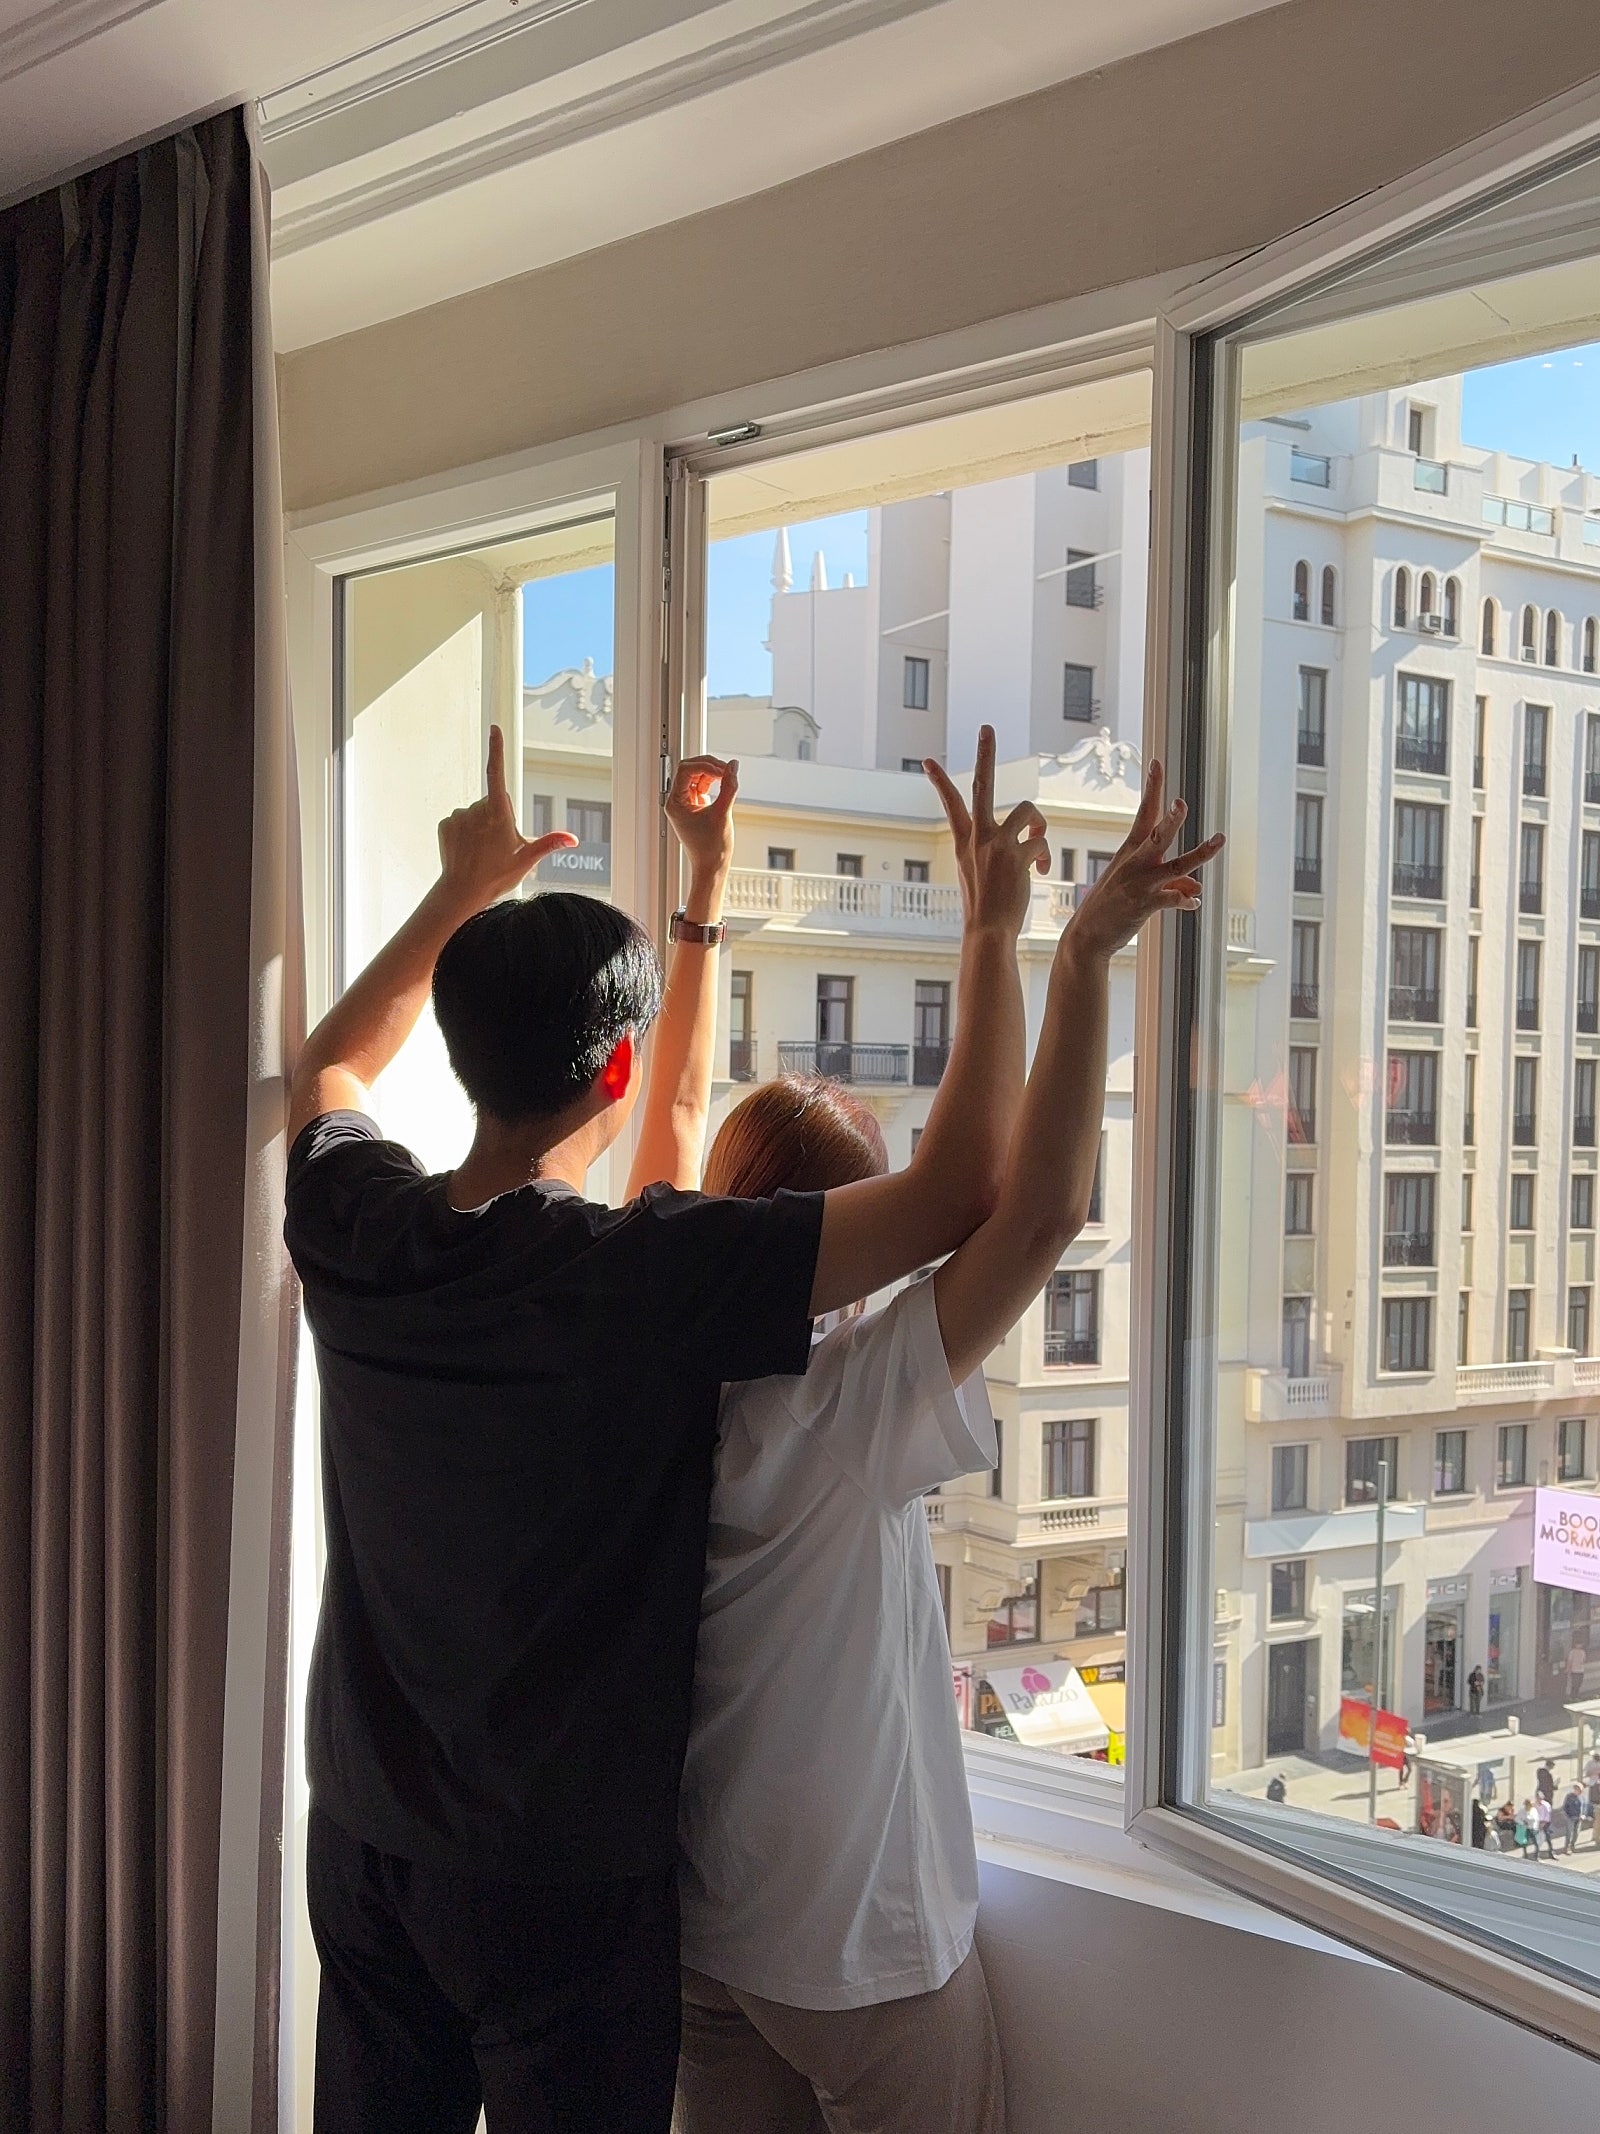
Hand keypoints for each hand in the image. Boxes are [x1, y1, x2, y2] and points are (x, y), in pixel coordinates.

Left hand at [436, 726, 575, 914]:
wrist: (460, 892)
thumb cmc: (497, 876)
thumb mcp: (527, 860)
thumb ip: (549, 843)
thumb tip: (573, 838)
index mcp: (498, 813)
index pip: (497, 773)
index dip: (496, 749)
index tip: (495, 728)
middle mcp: (476, 809)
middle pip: (492, 803)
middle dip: (496, 818)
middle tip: (497, 845)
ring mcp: (459, 815)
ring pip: (474, 813)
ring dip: (480, 826)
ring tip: (481, 851)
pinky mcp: (445, 824)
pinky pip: (459, 821)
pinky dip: (463, 832)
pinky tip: (467, 850)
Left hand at [666, 754, 738, 884]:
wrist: (712, 867)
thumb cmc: (711, 848)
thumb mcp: (722, 813)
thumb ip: (729, 787)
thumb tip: (733, 766)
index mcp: (675, 803)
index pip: (685, 770)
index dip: (706, 765)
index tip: (723, 770)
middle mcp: (677, 802)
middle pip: (689, 769)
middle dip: (709, 766)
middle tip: (727, 770)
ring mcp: (686, 803)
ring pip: (696, 776)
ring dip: (712, 774)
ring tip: (727, 780)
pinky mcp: (695, 807)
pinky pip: (702, 786)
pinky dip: (714, 783)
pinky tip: (724, 787)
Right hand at [926, 724, 1048, 937]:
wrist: (987, 934)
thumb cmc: (986, 911)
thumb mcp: (975, 878)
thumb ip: (986, 855)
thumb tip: (1008, 845)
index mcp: (963, 843)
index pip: (950, 804)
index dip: (939, 781)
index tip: (928, 761)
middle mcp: (976, 838)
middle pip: (981, 785)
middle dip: (984, 754)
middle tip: (986, 728)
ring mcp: (995, 845)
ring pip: (1026, 811)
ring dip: (1039, 824)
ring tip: (1038, 848)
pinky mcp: (1016, 855)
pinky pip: (1040, 840)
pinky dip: (1045, 856)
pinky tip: (1043, 872)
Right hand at [1066, 758, 1222, 962]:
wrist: (1086, 935)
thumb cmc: (1110, 907)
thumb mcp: (1137, 888)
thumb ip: (1171, 884)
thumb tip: (1197, 888)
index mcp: (1130, 851)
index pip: (1144, 813)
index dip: (1152, 788)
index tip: (1157, 763)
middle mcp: (1136, 863)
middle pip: (1158, 835)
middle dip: (1172, 819)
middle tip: (1182, 803)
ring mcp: (1140, 884)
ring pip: (1175, 866)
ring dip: (1199, 854)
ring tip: (1218, 840)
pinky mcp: (1144, 905)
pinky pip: (1173, 899)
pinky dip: (1187, 900)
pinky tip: (1195, 903)